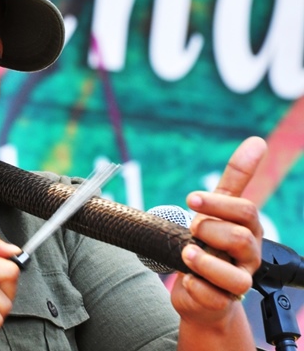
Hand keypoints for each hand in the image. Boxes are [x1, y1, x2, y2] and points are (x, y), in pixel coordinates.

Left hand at [171, 136, 265, 326]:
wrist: (200, 288)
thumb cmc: (210, 243)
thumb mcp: (217, 209)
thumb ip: (237, 178)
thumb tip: (257, 142)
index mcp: (248, 229)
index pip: (245, 210)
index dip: (217, 203)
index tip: (191, 198)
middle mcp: (249, 255)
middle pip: (241, 238)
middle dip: (210, 229)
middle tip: (192, 230)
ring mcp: (239, 281)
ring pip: (236, 276)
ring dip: (205, 262)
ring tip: (187, 253)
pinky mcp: (223, 302)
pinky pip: (215, 297)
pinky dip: (197, 286)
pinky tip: (188, 279)